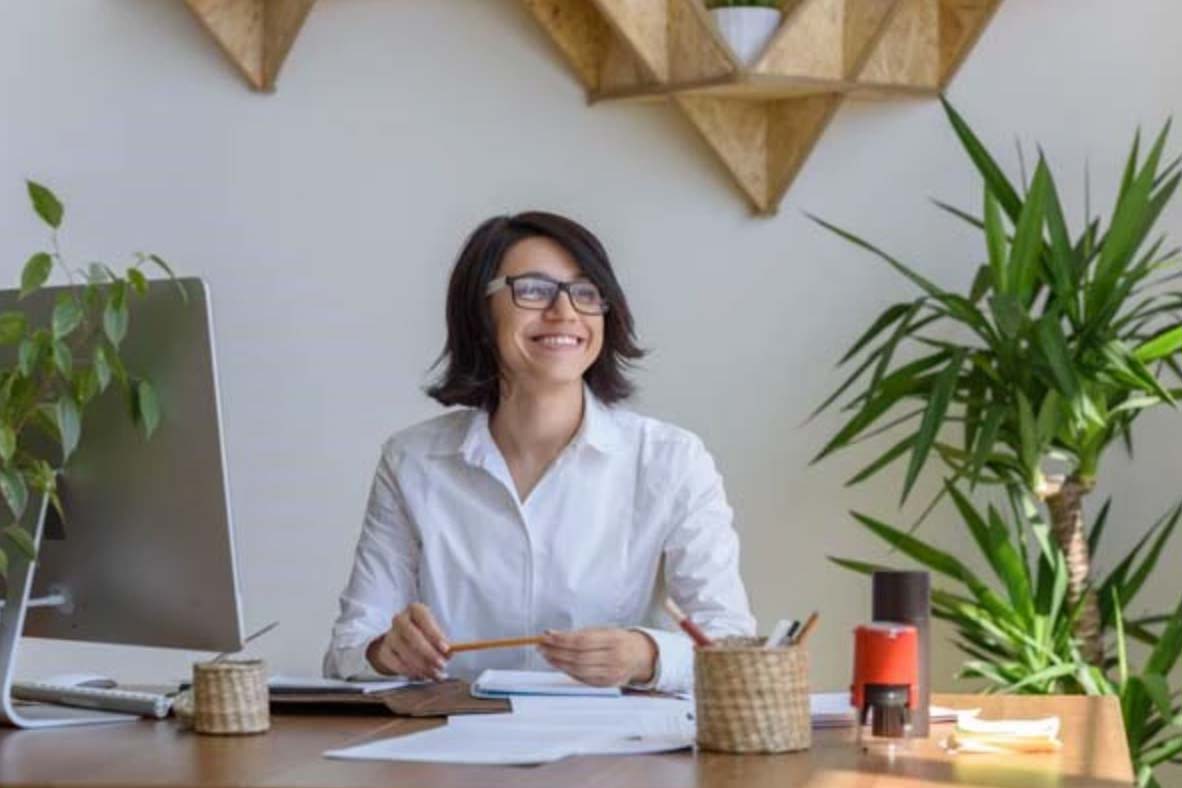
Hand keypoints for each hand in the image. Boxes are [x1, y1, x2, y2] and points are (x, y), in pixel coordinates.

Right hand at [366, 602, 449, 679]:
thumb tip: (449, 654)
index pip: (424, 618)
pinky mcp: (384, 652)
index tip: (446, 649)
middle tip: (442, 665)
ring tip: (436, 674)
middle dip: (429, 653)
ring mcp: (390, 636)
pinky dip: (412, 672)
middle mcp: (400, 620)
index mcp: (415, 610)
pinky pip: (397, 664)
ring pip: (405, 652)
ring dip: (423, 667)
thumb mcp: (436, 633)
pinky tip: (423, 676)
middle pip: (412, 635)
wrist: (402, 641)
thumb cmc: (425, 634)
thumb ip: (443, 642)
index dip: (435, 634)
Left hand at [538, 628, 656, 686]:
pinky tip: (559, 665)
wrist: (640, 656)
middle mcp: (615, 658)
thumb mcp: (603, 631)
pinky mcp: (607, 684)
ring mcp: (612, 673)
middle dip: (556, 652)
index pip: (582, 641)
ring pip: (579, 670)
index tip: (546, 637)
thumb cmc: (618, 640)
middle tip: (541, 647)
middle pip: (579, 657)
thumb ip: (578, 634)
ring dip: (558, 663)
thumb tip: (551, 634)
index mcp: (615, 639)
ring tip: (546, 655)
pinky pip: (583, 679)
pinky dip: (568, 672)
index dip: (562, 640)